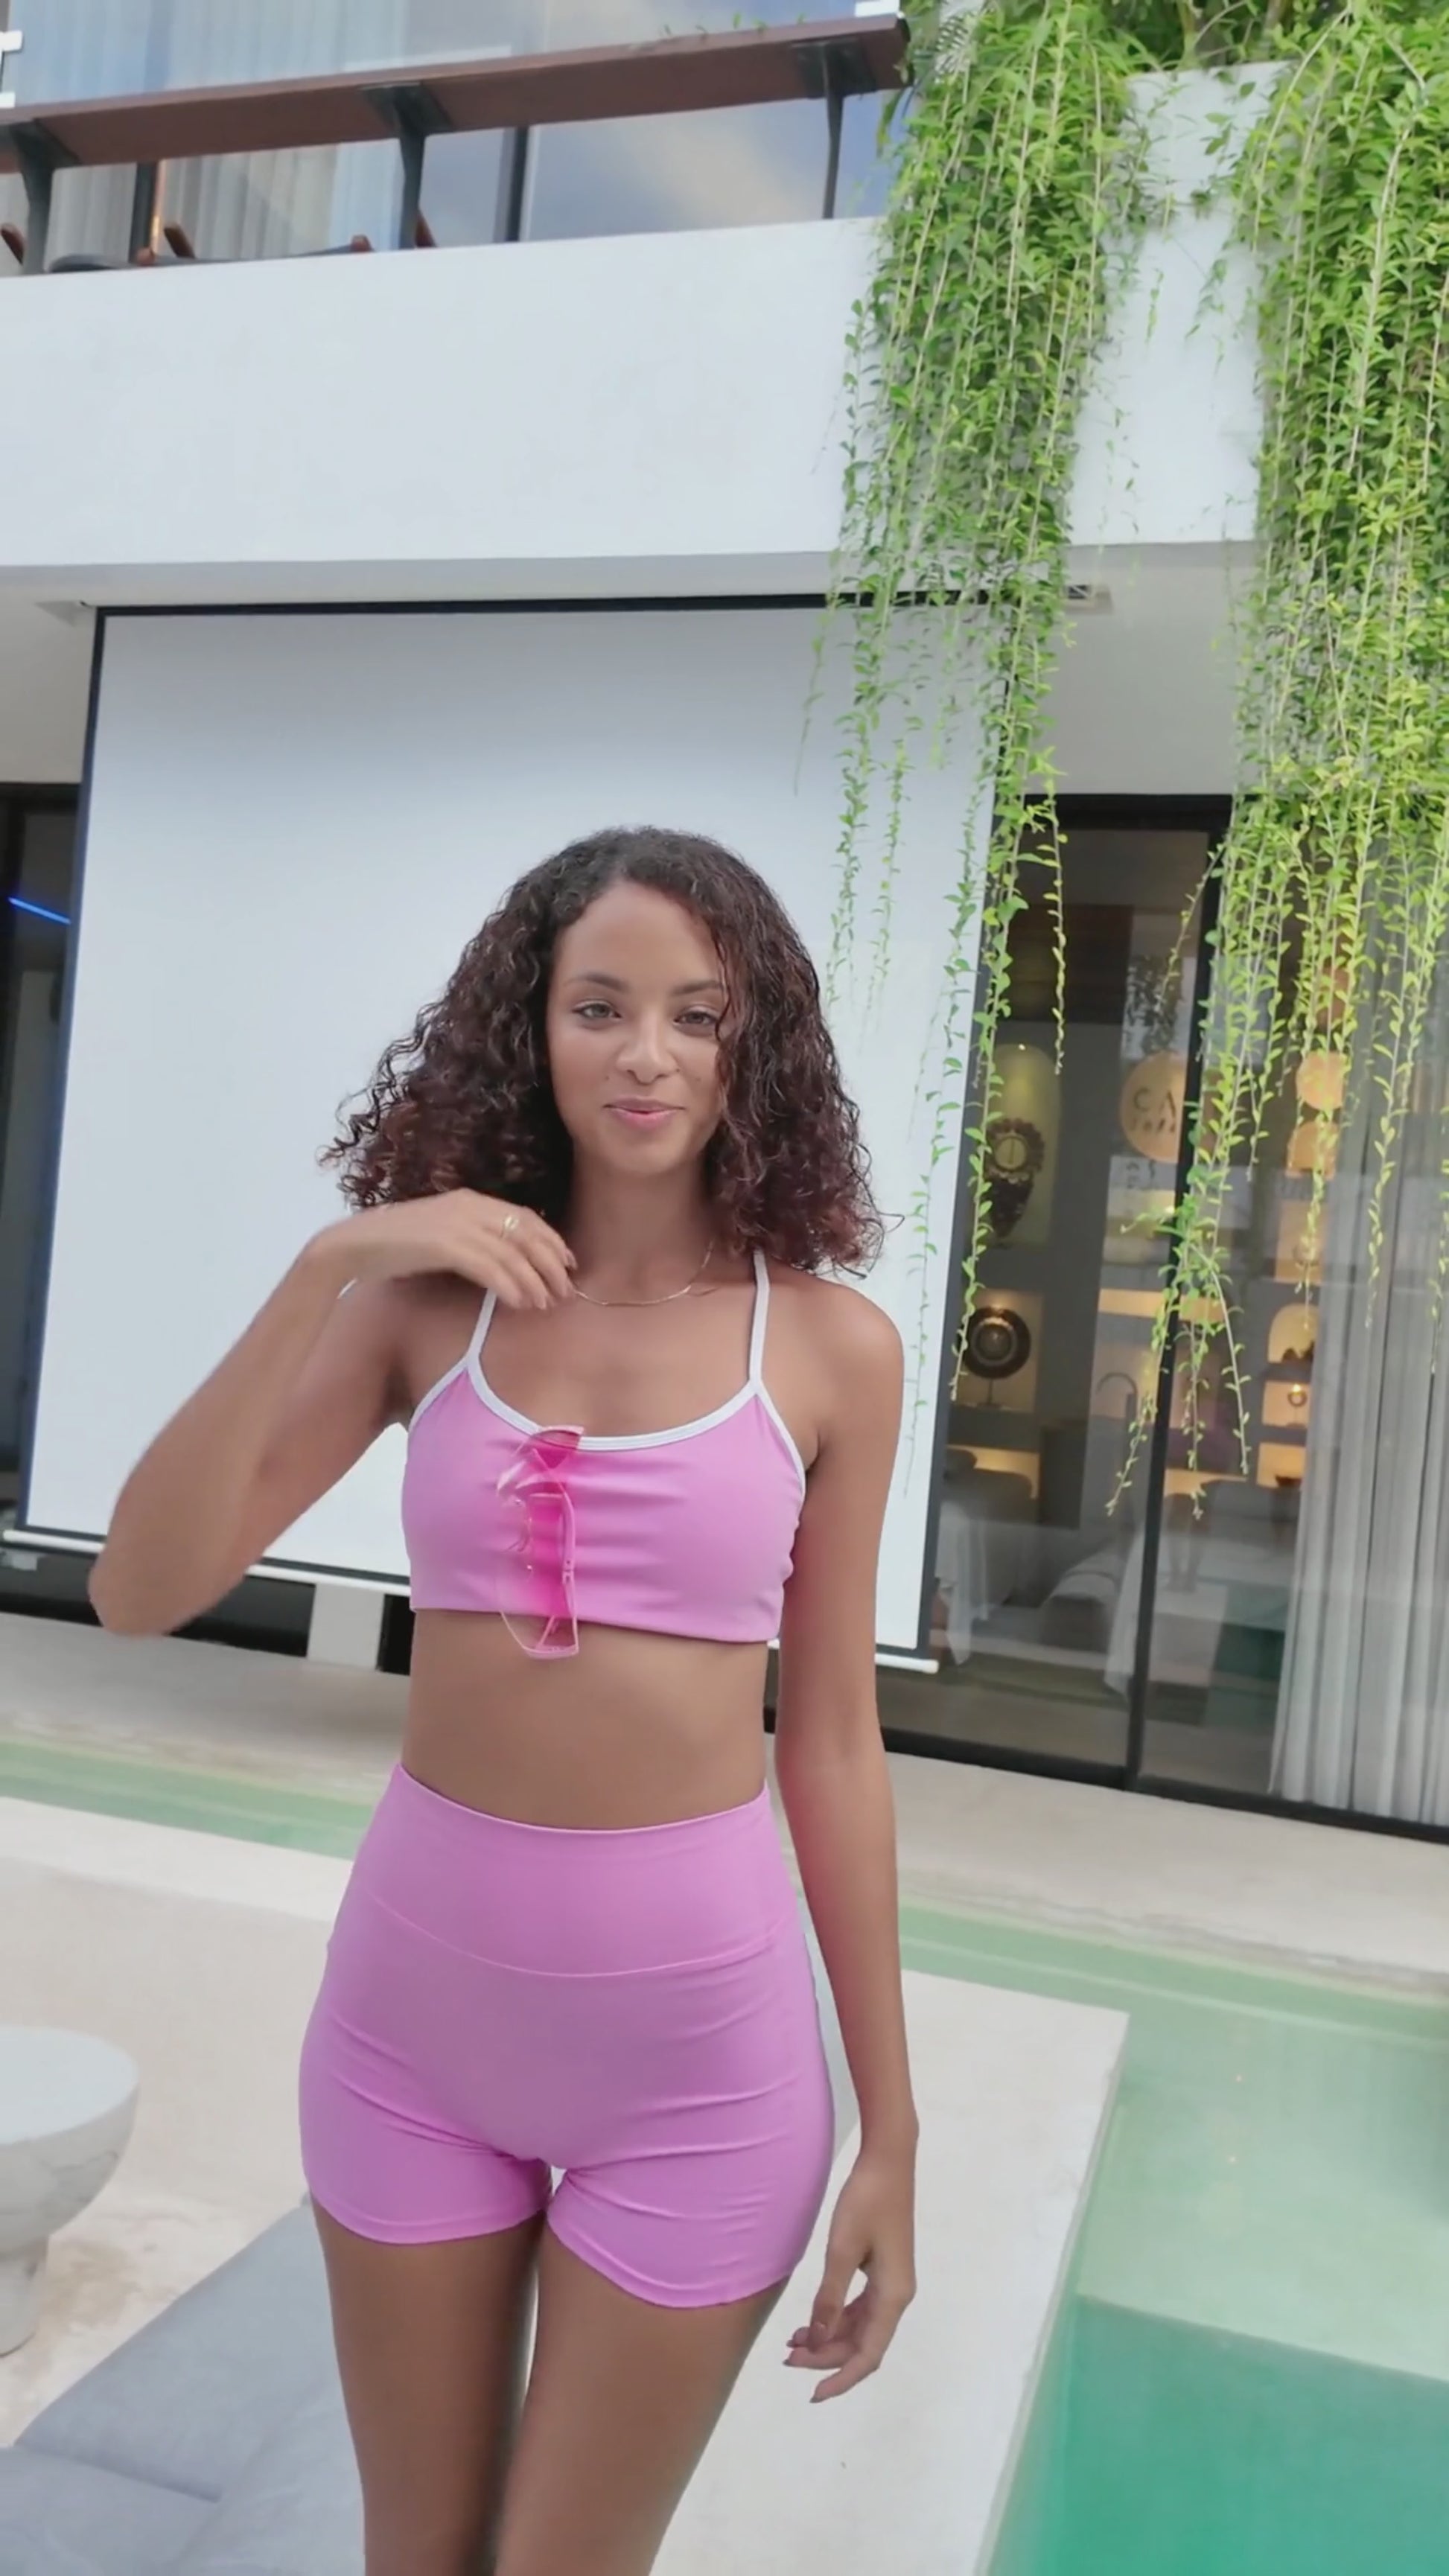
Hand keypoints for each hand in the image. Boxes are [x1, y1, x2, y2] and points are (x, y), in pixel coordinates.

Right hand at [310, 1191, 574, 1310]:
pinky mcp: (443, 1244)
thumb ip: (471, 1238)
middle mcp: (468, 1206)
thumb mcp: (440, 1234)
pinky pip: (490, 1268)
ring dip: (534, 1281)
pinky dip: (510, 1287)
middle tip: (565, 1290)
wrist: (352, 1245)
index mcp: (470, 1199)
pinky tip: (520, 1303)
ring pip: (512, 1253)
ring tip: (544, 1303)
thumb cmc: (394, 1246)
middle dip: (551, 1264)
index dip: (552, 1240)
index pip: (526, 1217)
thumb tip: (505, 1261)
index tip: (568, 1264)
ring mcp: (456, 1224)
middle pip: (527, 1234)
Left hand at [786, 2145, 915, 2400]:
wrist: (888, 2161)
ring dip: (828, 2339)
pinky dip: (835, 2318)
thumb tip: (816, 2340)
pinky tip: (810, 2321)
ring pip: (859, 2328)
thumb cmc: (866, 2201)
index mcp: (893, 2297)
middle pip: (862, 2344)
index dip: (842, 2378)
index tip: (814, 2395)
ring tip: (790, 2342)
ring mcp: (891, 2284)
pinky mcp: (882, 2270)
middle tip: (786, 2358)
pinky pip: (859, 2308)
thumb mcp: (841, 2250)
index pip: (868, 2354)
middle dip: (826, 2357)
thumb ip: (829, 2299)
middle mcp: (896, 2297)